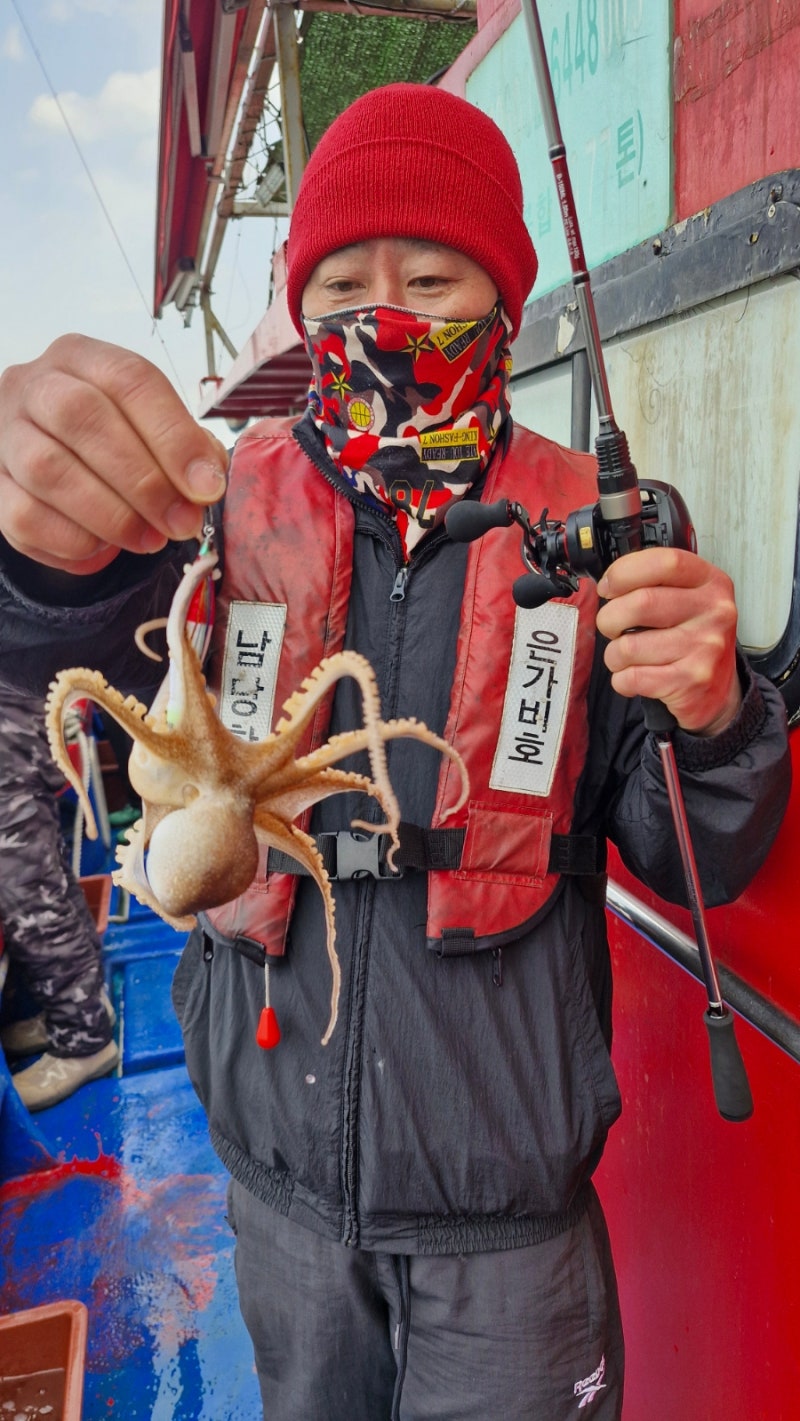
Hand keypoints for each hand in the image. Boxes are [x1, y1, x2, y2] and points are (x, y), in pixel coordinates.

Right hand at [0, 335, 228, 574]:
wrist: (53, 458)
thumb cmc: (113, 439)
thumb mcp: (152, 427)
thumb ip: (186, 449)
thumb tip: (204, 485)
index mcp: (83, 357)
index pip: (129, 379)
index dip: (173, 436)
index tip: (206, 486)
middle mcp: (34, 385)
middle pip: (83, 418)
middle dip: (143, 480)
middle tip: (180, 523)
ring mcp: (5, 433)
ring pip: (48, 469)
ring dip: (110, 515)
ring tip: (149, 539)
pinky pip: (24, 516)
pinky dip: (72, 540)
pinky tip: (103, 547)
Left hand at [595, 547, 741, 735]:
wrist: (718, 690)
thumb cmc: (693, 639)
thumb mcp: (689, 599)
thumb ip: (656, 583)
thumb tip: (609, 583)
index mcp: (712, 583)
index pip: (665, 563)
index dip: (625, 572)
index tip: (608, 586)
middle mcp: (714, 613)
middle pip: (641, 603)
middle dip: (610, 618)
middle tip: (612, 627)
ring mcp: (704, 648)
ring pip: (629, 646)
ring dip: (614, 654)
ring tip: (627, 657)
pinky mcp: (690, 681)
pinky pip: (632, 677)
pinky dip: (621, 679)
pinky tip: (635, 676)